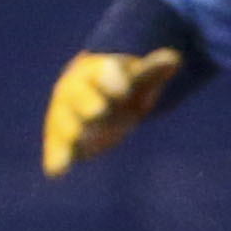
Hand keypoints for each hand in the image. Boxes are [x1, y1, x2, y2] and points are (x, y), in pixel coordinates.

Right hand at [42, 47, 179, 173]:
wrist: (96, 100)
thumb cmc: (122, 87)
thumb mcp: (140, 78)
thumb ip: (154, 70)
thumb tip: (174, 58)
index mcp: (95, 70)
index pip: (103, 72)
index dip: (113, 80)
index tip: (124, 91)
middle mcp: (74, 90)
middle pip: (77, 94)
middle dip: (86, 101)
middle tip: (98, 111)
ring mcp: (64, 114)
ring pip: (63, 121)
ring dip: (69, 130)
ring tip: (76, 138)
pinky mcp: (60, 138)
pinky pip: (57, 147)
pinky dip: (56, 157)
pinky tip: (56, 171)